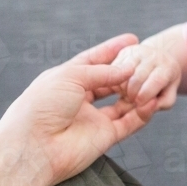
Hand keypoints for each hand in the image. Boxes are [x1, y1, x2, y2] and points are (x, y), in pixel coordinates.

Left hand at [0, 33, 158, 185]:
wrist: (34, 146)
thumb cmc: (42, 105)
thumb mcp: (71, 75)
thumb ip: (102, 72)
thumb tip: (127, 69)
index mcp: (65, 80)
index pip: (92, 61)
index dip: (111, 50)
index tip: (131, 39)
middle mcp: (79, 99)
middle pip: (109, 82)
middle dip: (127, 71)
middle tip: (146, 58)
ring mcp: (92, 119)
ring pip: (122, 103)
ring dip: (137, 92)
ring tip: (151, 79)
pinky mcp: (104, 137)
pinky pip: (129, 123)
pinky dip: (142, 113)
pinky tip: (152, 101)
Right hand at [110, 41, 181, 110]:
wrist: (160, 60)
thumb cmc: (164, 83)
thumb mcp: (168, 97)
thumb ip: (159, 104)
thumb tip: (142, 108)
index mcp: (167, 67)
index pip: (156, 81)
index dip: (146, 96)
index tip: (140, 103)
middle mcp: (152, 56)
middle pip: (136, 79)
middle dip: (132, 95)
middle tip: (134, 101)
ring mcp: (137, 52)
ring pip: (123, 75)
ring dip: (123, 90)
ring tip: (129, 94)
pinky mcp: (124, 52)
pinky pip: (114, 71)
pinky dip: (117, 83)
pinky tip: (124, 86)